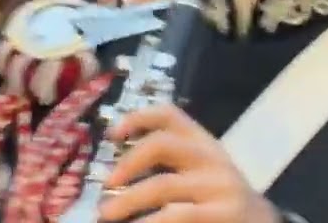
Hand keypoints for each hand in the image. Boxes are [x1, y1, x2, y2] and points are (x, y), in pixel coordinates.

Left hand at [98, 104, 278, 222]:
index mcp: (203, 143)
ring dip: (128, 199)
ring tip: (105, 215)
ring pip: (163, 185)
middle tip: (106, 183)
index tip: (112, 133)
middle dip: (128, 163)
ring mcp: (218, 186)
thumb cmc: (221, 200)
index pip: (170, 115)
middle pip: (162, 144)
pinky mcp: (222, 214)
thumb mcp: (204, 173)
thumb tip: (115, 173)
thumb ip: (172, 165)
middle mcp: (211, 158)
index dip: (138, 118)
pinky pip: (177, 216)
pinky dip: (150, 222)